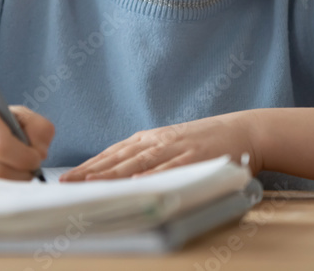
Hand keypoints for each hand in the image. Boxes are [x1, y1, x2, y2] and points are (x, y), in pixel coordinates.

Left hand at [58, 111, 260, 181]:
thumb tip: (123, 171)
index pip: (114, 152)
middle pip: (119, 157)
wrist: (245, 130)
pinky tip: (135, 183)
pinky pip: (169, 168)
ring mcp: (176, 148)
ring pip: (138, 162)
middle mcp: (159, 141)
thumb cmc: (207, 141)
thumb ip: (150, 155)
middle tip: (68, 182)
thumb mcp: (173, 143)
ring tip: (91, 183)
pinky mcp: (194, 158)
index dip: (91, 164)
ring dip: (113, 173)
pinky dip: (152, 176)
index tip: (69, 176)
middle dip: (92, 170)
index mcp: (152, 137)